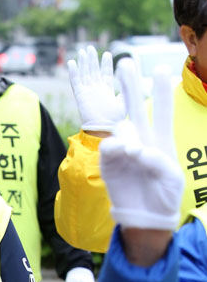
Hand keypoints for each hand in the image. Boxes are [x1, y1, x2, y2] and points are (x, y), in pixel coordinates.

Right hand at [67, 46, 124, 132]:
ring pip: (84, 73)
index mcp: (107, 90)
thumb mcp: (126, 101)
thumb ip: (129, 89)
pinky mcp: (81, 96)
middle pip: (93, 71)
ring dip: (83, 62)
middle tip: (90, 48)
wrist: (105, 129)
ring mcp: (88, 92)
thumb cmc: (116, 119)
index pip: (105, 74)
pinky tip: (72, 62)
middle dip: (92, 59)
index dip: (105, 64)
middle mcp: (96, 90)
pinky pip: (76, 82)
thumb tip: (140, 79)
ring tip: (83, 51)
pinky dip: (73, 72)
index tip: (107, 54)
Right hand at [100, 60, 183, 230]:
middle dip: (131, 86)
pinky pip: (109, 147)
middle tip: (125, 63)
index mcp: (161, 140)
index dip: (160, 91)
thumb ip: (158, 160)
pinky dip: (117, 146)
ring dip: (125, 123)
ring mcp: (124, 151)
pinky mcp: (110, 163)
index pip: (161, 111)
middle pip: (135, 107)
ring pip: (120, 124)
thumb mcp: (172, 178)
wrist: (146, 218)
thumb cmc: (165, 196)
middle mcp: (142, 140)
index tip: (160, 69)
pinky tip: (126, 152)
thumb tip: (137, 150)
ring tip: (135, 148)